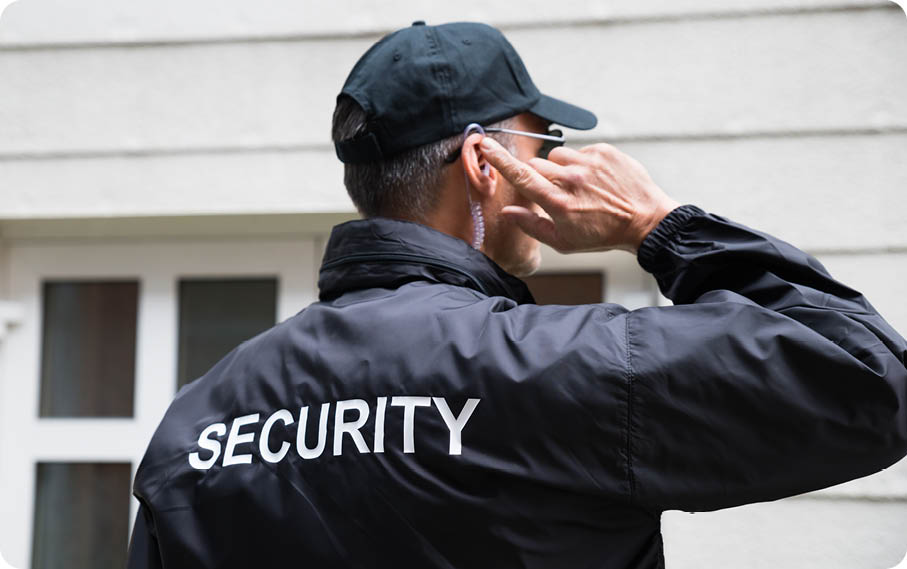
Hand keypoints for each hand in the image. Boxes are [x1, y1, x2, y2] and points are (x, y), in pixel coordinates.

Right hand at [481, 138, 680, 254]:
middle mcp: (571, 179)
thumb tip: (507, 212)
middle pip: (536, 165)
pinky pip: (579, 151)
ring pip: (557, 156)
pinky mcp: (604, 151)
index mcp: (558, 203)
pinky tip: (595, 180)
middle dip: (539, 177)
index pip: (521, 176)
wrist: (645, 221)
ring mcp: (589, 163)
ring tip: (579, 186)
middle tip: (556, 193)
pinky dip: (582, 163)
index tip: (485, 144)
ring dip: (561, 169)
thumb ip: (531, 225)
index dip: (500, 160)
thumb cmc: (602, 235)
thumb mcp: (563, 242)